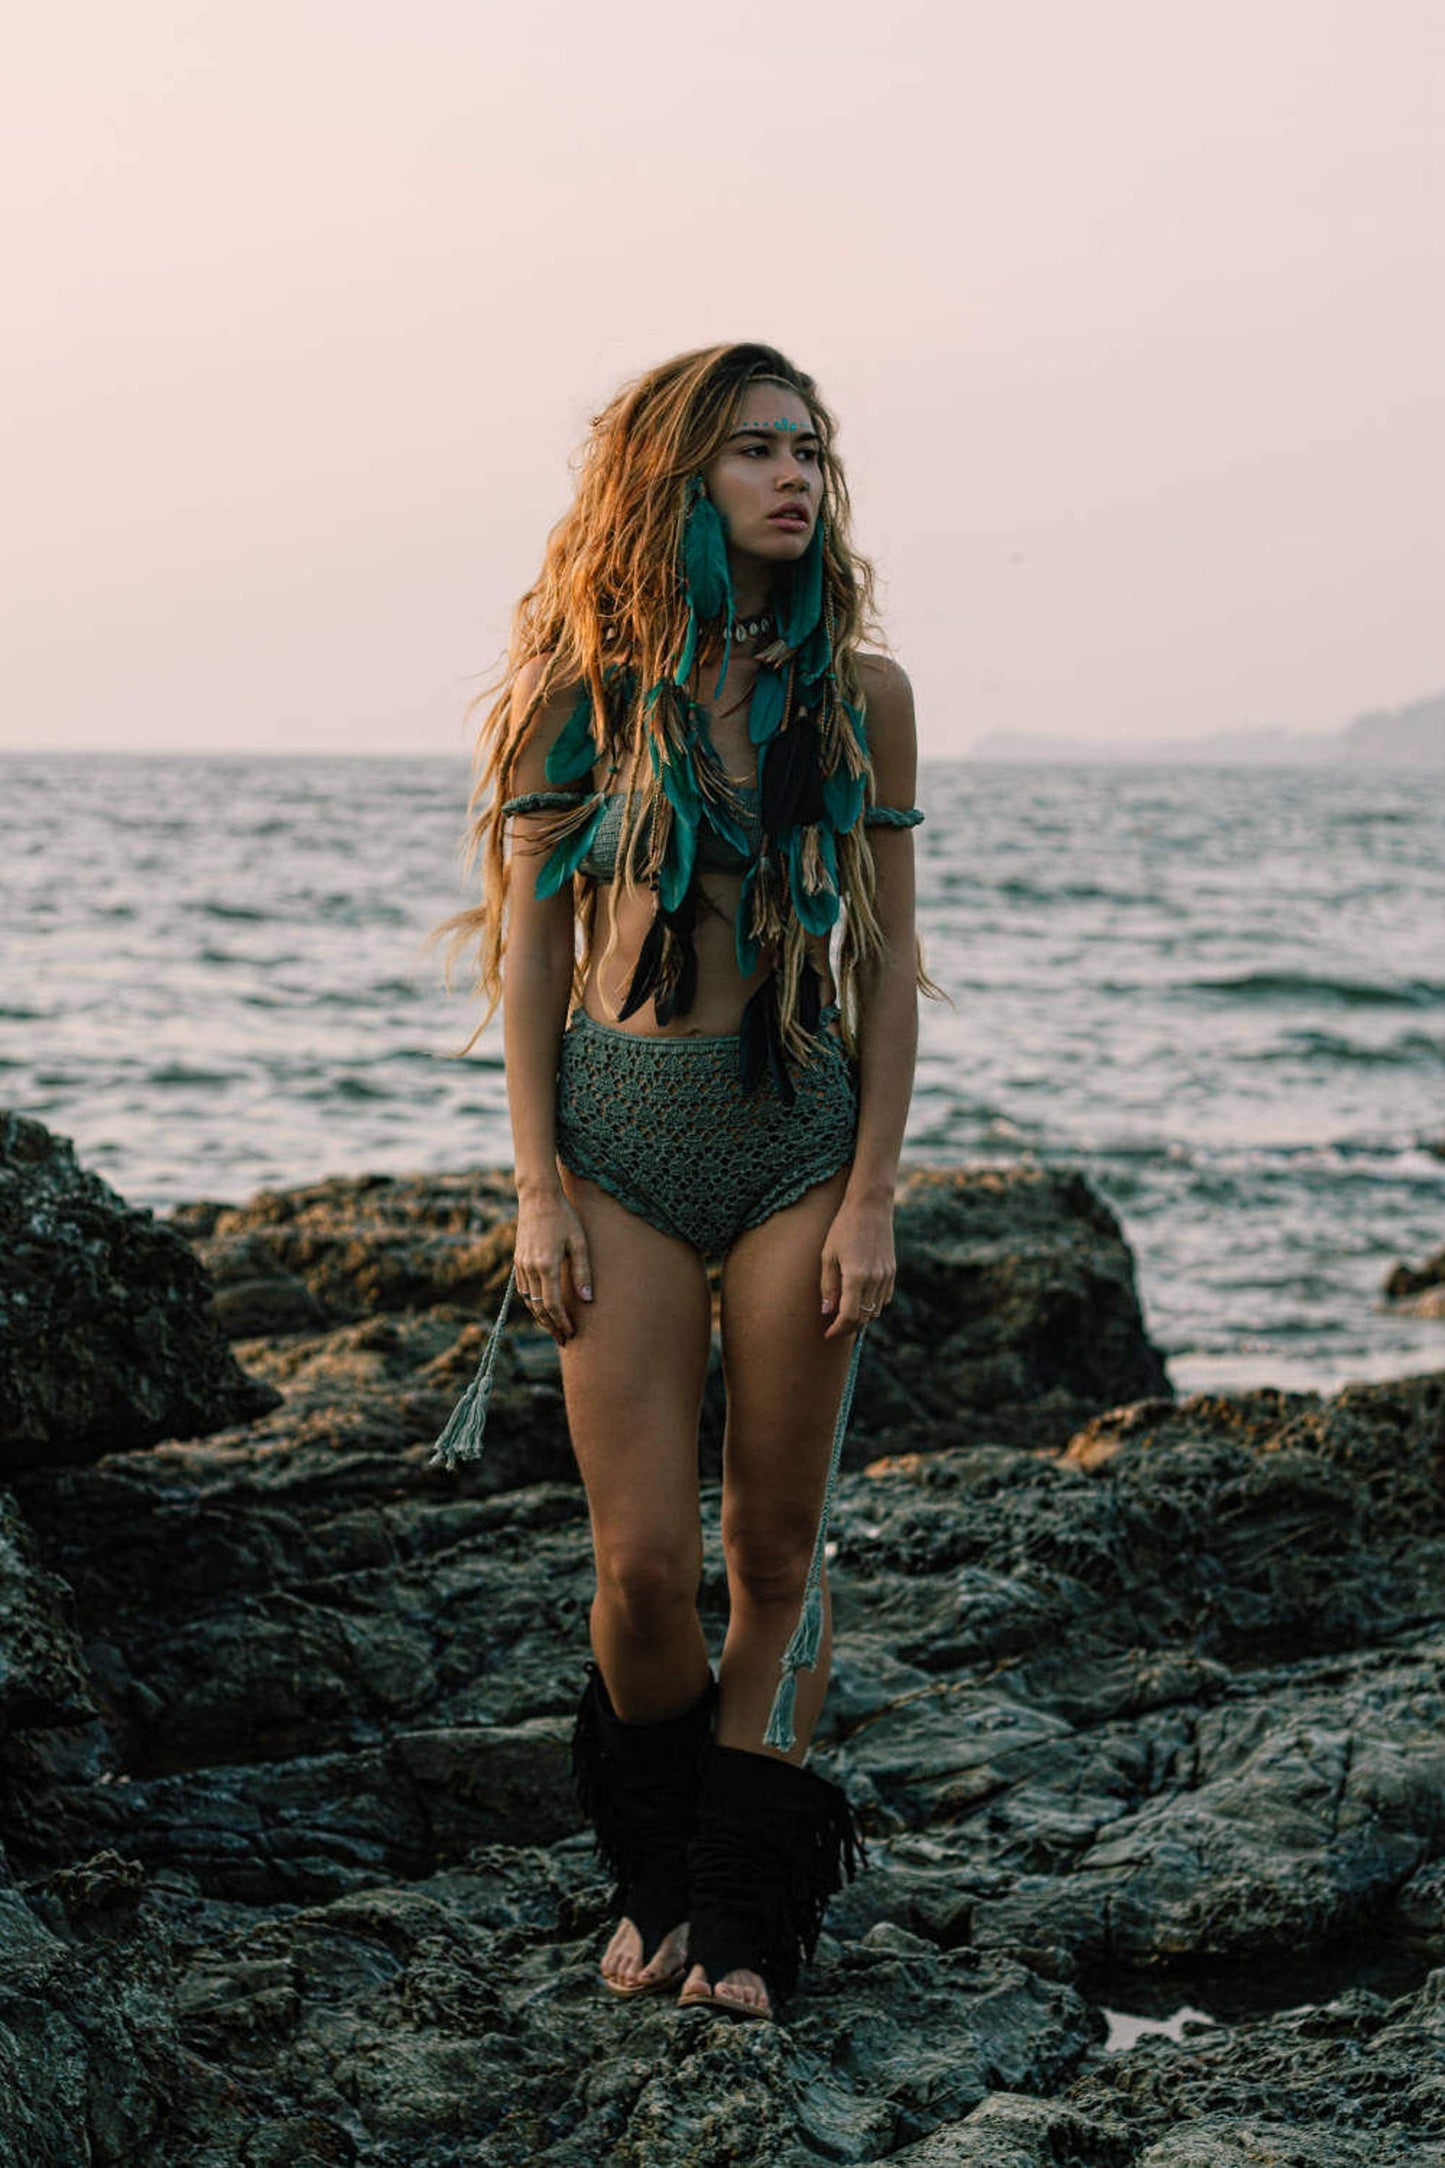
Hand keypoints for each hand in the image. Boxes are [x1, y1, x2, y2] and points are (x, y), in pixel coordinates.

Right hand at [513, 1191, 592, 1342]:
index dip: (561, 1322)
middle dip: (551, 1326)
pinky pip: (523, 1289)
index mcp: (545, 1265)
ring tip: (553, 1328)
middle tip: (563, 1339)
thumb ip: (582, 1273)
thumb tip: (588, 1299)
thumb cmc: (564, 1217)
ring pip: (528, 1301)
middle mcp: (529, 1268)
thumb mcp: (579, 1243)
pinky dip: (532, 1303)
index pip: (552, 1304)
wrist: (538, 1197)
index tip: (571, 1333)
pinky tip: (541, 1307)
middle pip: (538, 1307)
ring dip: (540, 1317)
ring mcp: (521, 1265)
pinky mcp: (518, 1260)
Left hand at [820, 1197, 894, 1339]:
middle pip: (863, 1317)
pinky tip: (860, 1301)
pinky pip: (884, 1298)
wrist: (870, 1207)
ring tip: (845, 1316)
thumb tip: (827, 1312)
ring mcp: (886, 1276)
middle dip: (848, 1327)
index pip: (849, 1315)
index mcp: (856, 1276)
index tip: (827, 1334)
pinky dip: (872, 1305)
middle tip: (833, 1329)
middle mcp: (875, 1279)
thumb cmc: (843, 1229)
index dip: (838, 1329)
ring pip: (875, 1310)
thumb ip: (828, 1286)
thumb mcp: (828, 1256)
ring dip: (860, 1317)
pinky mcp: (892, 1271)